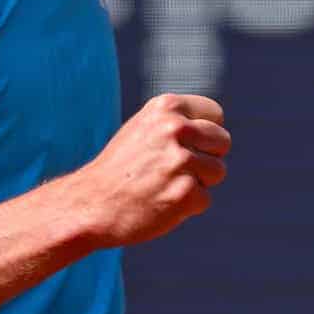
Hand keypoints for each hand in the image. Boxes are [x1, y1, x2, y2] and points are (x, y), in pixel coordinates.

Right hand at [77, 93, 229, 247]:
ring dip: (198, 183)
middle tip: (177, 170)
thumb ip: (178, 122)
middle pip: (223, 141)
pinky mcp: (185, 193)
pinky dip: (188, 206)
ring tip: (165, 185)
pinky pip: (205, 199)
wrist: (90, 204)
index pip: (215, 114)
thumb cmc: (120, 167)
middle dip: (208, 157)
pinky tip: (161, 202)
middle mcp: (175, 129)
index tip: (186, 146)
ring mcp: (181, 161)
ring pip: (218, 171)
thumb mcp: (144, 128)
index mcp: (166, 107)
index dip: (205, 134)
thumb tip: (216, 128)